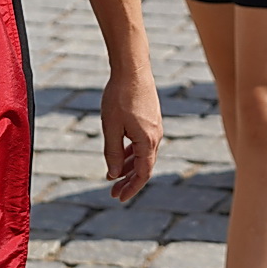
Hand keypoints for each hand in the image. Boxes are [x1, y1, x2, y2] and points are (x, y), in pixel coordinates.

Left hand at [99, 66, 161, 201]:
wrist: (132, 69)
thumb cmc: (119, 97)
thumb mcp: (111, 127)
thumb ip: (113, 153)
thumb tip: (114, 174)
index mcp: (147, 141)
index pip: (143, 174)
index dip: (131, 188)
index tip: (119, 198)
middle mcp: (155, 137)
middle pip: (144, 167)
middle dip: (128, 181)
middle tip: (113, 193)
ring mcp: (154, 127)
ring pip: (143, 155)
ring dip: (129, 167)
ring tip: (114, 176)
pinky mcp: (151, 119)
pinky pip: (143, 143)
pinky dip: (132, 153)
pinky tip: (121, 154)